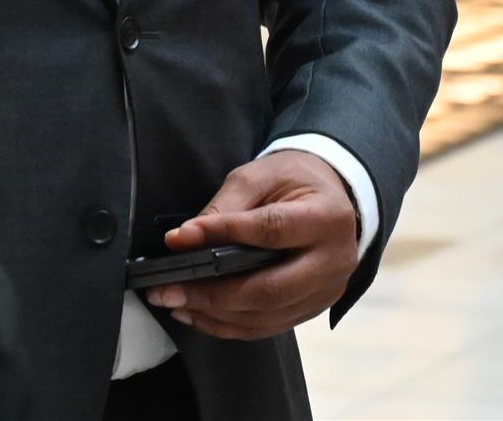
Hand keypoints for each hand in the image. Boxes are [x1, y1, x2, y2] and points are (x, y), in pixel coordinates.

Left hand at [140, 150, 359, 341]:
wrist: (330, 198)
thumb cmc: (292, 181)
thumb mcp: (259, 177)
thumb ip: (225, 206)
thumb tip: (184, 239)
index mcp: (326, 219)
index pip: (270, 231)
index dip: (223, 234)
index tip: (180, 239)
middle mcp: (334, 261)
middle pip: (270, 288)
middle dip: (212, 294)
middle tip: (168, 289)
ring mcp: (326, 291)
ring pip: (267, 315)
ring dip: (215, 315)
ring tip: (175, 302)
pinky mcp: (313, 308)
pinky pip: (269, 326)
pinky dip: (230, 325)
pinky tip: (199, 314)